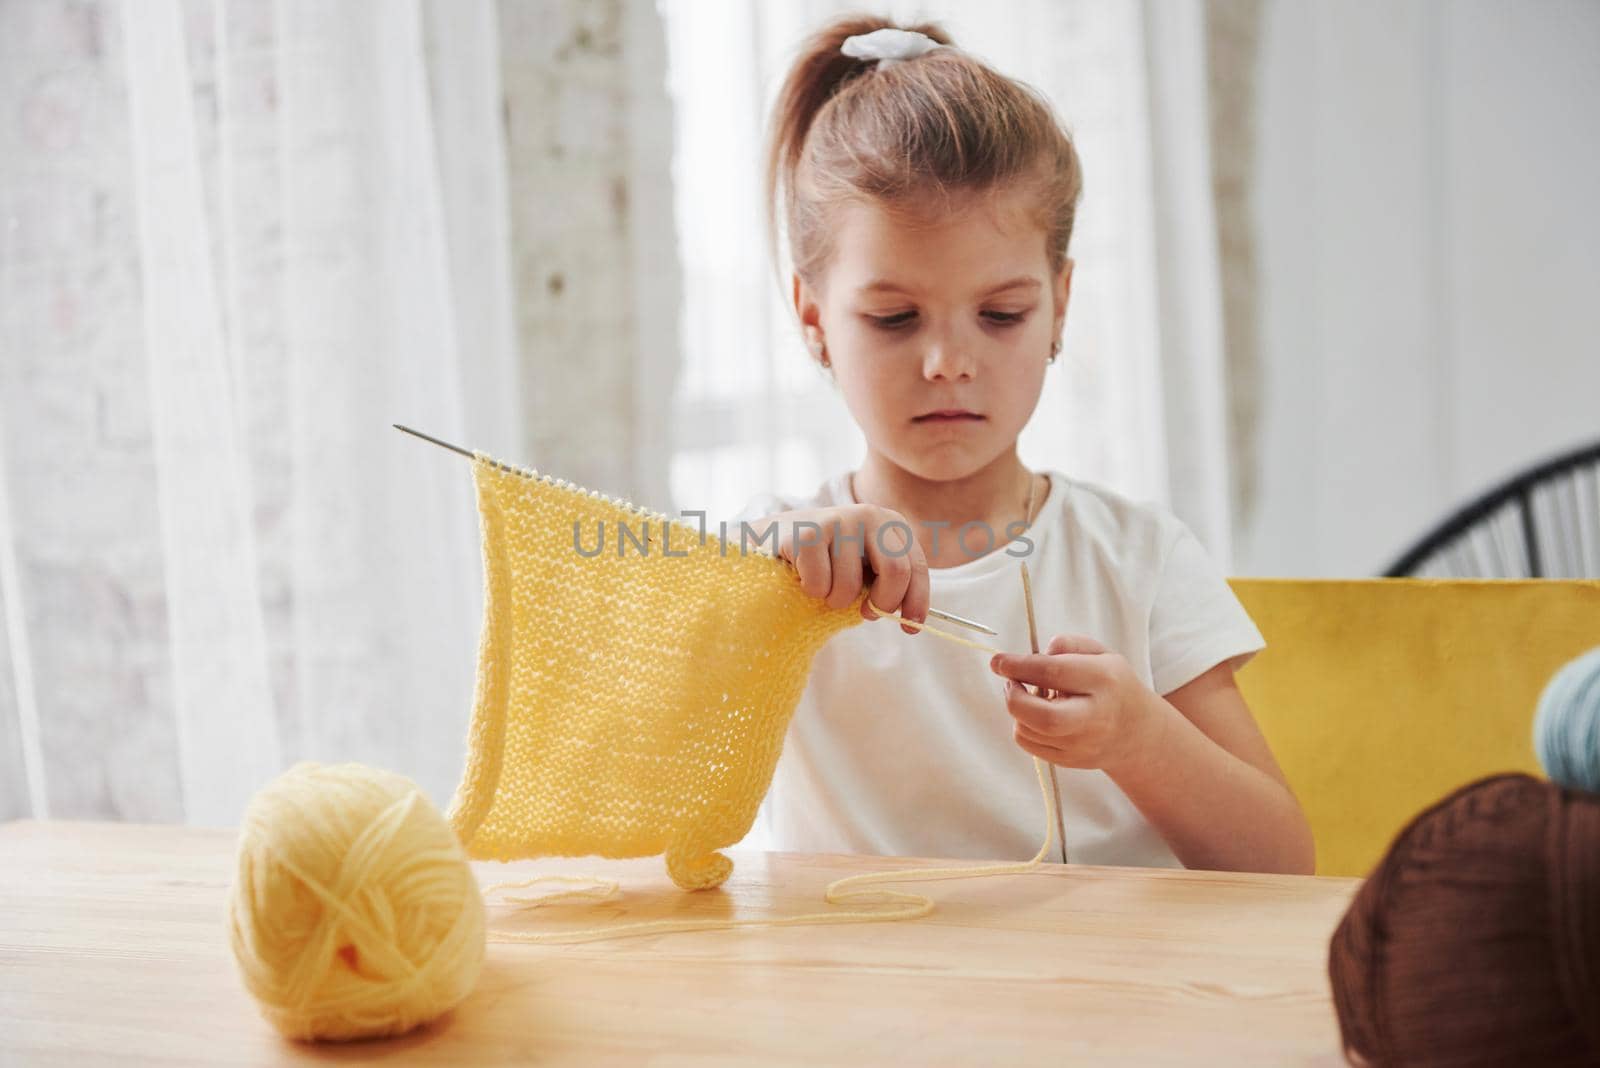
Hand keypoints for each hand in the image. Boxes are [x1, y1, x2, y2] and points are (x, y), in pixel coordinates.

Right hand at [753, 505, 929, 632]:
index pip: (916, 567)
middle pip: (896, 572)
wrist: (773, 540)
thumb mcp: (865, 567)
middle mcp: (869, 515)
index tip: (910, 629)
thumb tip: (913, 622)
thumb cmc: (827, 561)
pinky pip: (820, 586)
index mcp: (891, 523)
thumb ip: (888, 584)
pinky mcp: (807, 533)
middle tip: (865, 613)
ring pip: (850, 586)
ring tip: (824, 586)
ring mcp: (838, 520)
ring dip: (835, 601)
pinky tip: (802, 575)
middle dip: (881, 603)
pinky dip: (811, 592)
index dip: (916, 602)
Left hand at [988, 634, 1162, 773]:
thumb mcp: (1100, 653)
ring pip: (1028, 731)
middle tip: (1011, 683)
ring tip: (1033, 696)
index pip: (1052, 672)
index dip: (1018, 665)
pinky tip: (1038, 714)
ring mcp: (1082, 744)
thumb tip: (1033, 655)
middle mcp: (1094, 716)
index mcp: (1103, 680)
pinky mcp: (1069, 761)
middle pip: (1042, 717)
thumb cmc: (1112, 684)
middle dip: (1014, 698)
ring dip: (1018, 710)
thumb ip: (1068, 645)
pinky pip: (1029, 744)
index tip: (997, 661)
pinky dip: (1023, 726)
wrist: (1137, 732)